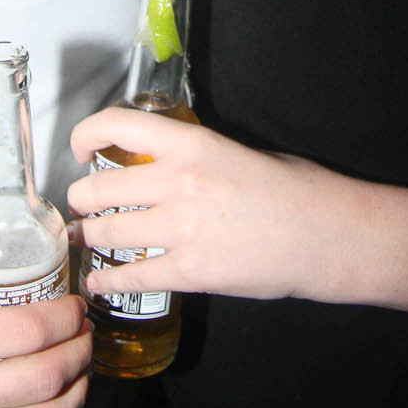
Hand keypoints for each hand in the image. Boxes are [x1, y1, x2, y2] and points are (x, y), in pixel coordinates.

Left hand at [69, 107, 334, 301]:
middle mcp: (178, 182)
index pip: (118, 126)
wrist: (326, 235)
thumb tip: (156, 165)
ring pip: (106, 233)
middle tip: (82, 206)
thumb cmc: (293, 189)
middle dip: (81, 200)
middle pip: (98, 189)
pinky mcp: (190, 272)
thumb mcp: (237, 151)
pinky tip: (99, 282)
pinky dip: (107, 281)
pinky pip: (131, 277)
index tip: (80, 150)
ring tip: (87, 239)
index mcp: (192, 144)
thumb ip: (191, 157)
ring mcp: (182, 229)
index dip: (86, 135)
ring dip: (90, 238)